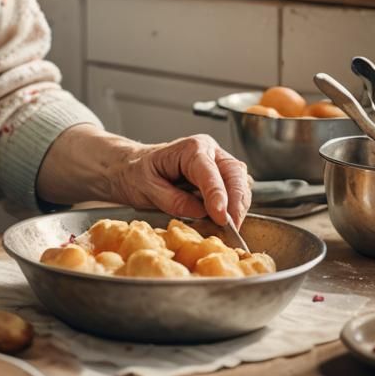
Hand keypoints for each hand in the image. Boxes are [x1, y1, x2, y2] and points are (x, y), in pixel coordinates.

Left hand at [108, 134, 251, 227]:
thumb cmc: (138, 173)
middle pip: (234, 173)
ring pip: (241, 182)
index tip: (221, 217)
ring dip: (239, 205)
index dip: (217, 195)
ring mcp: (217, 162)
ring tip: (228, 227)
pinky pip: (237, 190)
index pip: (209, 171)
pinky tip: (226, 219)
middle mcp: (208, 150)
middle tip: (231, 227)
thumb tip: (201, 212)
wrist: (133, 169)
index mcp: (189, 148)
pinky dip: (236, 207)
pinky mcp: (221, 177)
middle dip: (236, 202)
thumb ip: (173, 200)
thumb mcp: (146, 187)